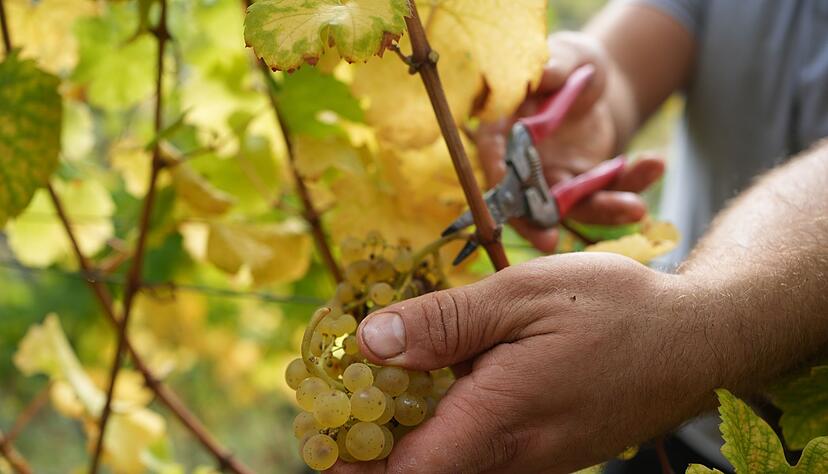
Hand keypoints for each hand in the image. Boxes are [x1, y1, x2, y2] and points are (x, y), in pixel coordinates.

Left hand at [328, 253, 717, 473]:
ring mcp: (536, 459)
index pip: (407, 472)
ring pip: (454, 463)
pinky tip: (445, 384)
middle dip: (373, 447)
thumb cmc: (614, 308)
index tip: (319, 435)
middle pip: (424, 472)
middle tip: (336, 408)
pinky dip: (450, 427)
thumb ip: (445, 322)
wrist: (697, 338)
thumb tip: (372, 341)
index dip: (353, 462)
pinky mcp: (551, 451)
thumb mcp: (521, 295)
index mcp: (499, 419)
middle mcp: (515, 456)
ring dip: (410, 436)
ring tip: (383, 387)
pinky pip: (485, 451)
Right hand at [475, 32, 663, 251]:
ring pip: (573, 206)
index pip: (494, 158)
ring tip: (637, 208)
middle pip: (523, 200)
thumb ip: (556, 64)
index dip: (498, 180)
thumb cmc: (569, 63)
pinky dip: (632, 185)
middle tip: (549, 243)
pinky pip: (608, 192)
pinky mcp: (585, 185)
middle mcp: (523, 163)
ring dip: (603, 210)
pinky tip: (655, 164)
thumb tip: (543, 75)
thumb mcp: (566, 55)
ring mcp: (554, 179)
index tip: (511, 197)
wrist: (594, 81)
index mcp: (503, 129)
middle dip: (536, 224)